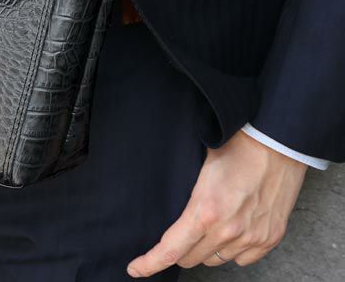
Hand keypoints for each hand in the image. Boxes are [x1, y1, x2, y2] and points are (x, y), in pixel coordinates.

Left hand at [126, 129, 306, 276]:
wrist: (276, 144)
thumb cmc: (236, 148)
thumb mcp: (200, 168)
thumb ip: (188, 197)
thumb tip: (174, 211)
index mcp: (205, 210)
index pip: (170, 249)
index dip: (149, 263)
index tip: (135, 269)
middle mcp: (227, 231)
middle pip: (190, 258)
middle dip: (179, 249)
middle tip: (179, 232)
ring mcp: (251, 238)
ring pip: (215, 260)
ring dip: (206, 248)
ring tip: (210, 223)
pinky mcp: (269, 239)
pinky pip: (241, 259)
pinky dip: (231, 250)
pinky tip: (231, 229)